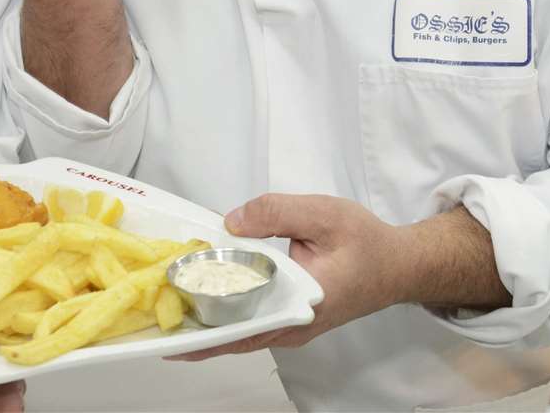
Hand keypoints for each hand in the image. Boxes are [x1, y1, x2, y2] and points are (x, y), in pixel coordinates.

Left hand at [172, 194, 405, 359]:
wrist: (398, 264)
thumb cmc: (366, 243)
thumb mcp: (324, 215)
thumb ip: (276, 213)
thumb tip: (230, 222)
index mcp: (300, 307)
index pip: (244, 327)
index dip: (206, 330)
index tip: (170, 333)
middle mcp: (290, 327)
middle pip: (233, 337)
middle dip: (193, 330)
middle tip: (151, 320)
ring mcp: (288, 327)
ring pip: (238, 333)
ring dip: (204, 324)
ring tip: (162, 312)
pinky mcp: (286, 318)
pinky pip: (247, 322)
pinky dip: (221, 314)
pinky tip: (195, 301)